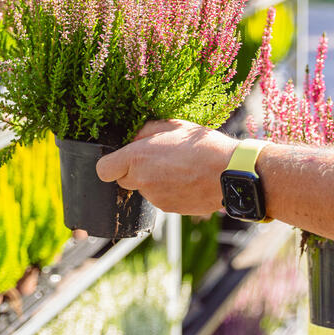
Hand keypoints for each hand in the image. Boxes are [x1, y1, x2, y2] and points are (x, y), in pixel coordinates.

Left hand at [95, 119, 236, 216]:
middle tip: (155, 158)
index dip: (111, 163)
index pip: (103, 169)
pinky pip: (160, 198)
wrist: (230, 173)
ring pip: (144, 189)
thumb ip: (146, 131)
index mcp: (137, 158)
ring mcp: (155, 198)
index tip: (123, 157)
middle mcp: (142, 181)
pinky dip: (167, 190)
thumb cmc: (202, 145)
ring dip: (153, 180)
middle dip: (134, 170)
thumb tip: (134, 137)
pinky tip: (185, 178)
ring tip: (177, 166)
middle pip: (123, 180)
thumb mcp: (171, 125)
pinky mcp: (169, 209)